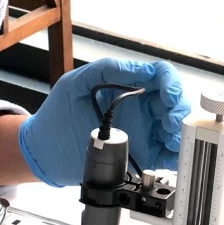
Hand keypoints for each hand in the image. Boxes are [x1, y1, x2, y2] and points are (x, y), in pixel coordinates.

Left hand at [18, 58, 190, 186]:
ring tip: (171, 137)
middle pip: (174, 102)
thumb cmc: (56, 113)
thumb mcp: (76, 83)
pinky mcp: (140, 155)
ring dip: (181, 132)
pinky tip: (171, 152)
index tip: (168, 94)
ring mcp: (142, 131)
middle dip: (179, 109)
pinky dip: (176, 154)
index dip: (170, 82)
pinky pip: (167, 155)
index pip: (161, 76)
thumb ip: (106, 70)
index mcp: (127, 86)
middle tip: (170, 121)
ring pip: (176, 128)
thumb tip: (138, 69)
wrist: (43, 150)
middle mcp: (140, 108)